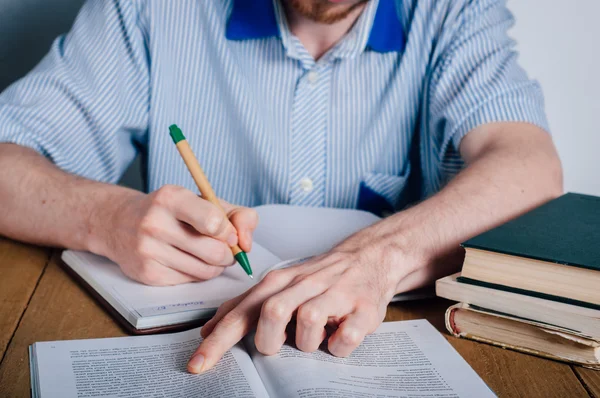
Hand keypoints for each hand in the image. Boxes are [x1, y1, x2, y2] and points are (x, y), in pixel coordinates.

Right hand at [93, 184, 256, 285]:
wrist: (120, 223)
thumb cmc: (172, 211)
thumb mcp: (204, 200)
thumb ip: (237, 215)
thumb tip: (246, 243)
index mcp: (171, 197)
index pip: (213, 221)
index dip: (230, 232)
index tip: (228, 233)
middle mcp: (155, 223)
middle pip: (214, 252)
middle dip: (228, 254)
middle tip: (225, 249)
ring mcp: (148, 250)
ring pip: (205, 270)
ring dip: (216, 266)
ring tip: (207, 254)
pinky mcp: (147, 274)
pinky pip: (190, 281)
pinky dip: (198, 273)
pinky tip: (188, 260)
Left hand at [187, 221, 420, 373]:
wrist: (370, 256)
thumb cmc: (319, 277)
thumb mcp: (280, 284)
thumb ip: (245, 306)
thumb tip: (208, 329)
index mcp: (279, 282)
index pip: (242, 313)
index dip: (218, 341)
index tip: (197, 366)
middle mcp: (304, 285)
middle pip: (272, 313)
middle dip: (269, 340)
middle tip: (280, 345)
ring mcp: (335, 294)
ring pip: (308, 323)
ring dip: (309, 342)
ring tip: (318, 337)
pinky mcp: (363, 308)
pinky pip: (346, 338)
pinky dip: (340, 346)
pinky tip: (340, 337)